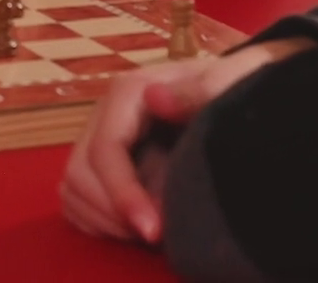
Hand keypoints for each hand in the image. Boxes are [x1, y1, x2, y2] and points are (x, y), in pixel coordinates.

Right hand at [59, 39, 314, 243]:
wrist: (244, 93)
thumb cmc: (242, 86)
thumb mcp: (233, 79)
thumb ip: (199, 89)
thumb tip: (153, 98)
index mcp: (132, 91)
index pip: (106, 148)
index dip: (121, 193)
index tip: (153, 229)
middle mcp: (108, 114)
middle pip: (80, 172)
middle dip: (112, 212)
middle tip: (156, 236)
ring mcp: (103, 139)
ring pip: (73, 187)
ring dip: (105, 220)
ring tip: (150, 233)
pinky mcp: (105, 164)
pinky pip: (78, 199)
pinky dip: (99, 222)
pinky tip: (135, 227)